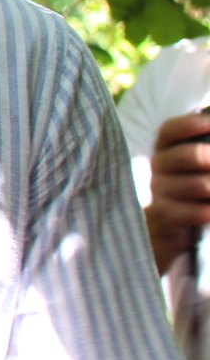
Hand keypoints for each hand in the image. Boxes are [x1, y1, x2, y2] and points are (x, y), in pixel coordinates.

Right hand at [146, 112, 209, 274]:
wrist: (163, 235)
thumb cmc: (185, 196)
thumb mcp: (191, 172)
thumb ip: (201, 156)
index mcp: (164, 151)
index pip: (171, 130)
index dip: (192, 124)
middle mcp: (158, 168)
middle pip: (189, 155)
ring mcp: (158, 193)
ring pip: (199, 185)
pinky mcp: (163, 217)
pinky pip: (196, 212)